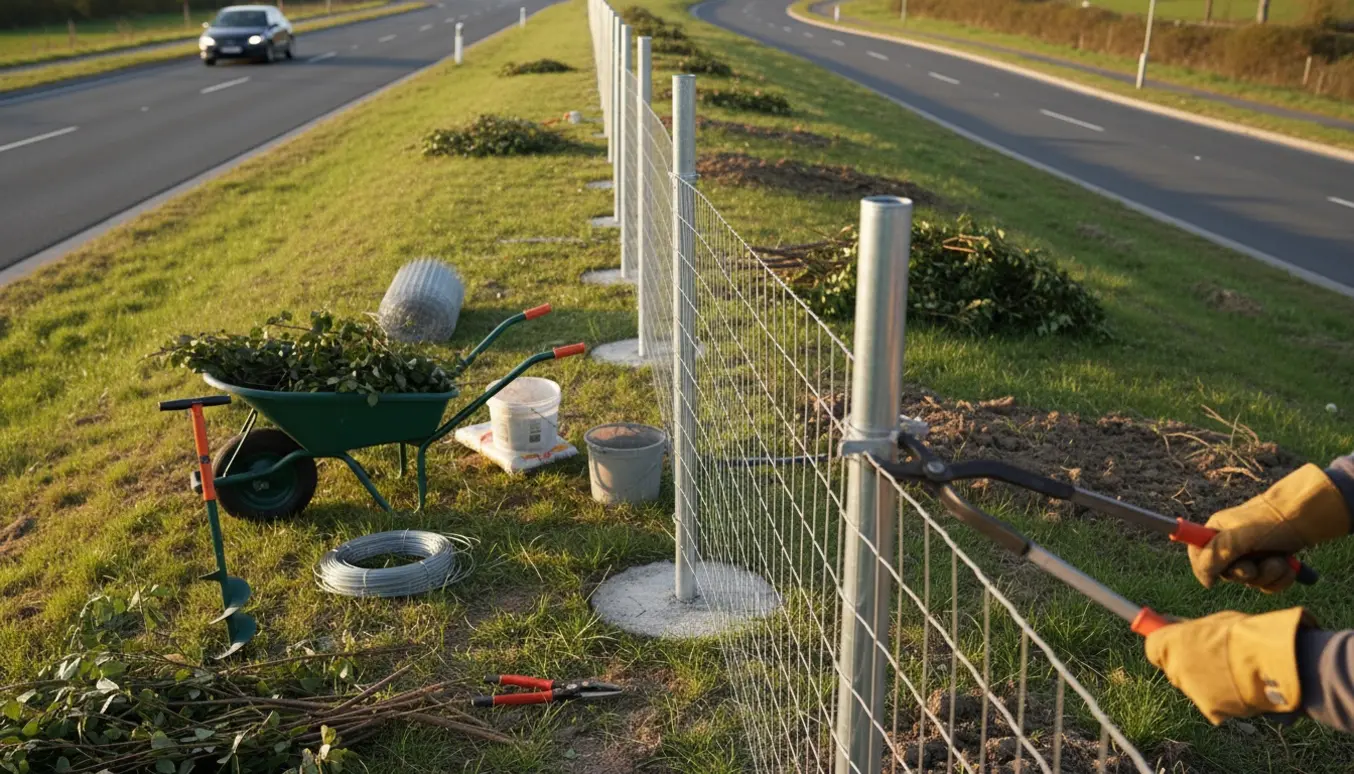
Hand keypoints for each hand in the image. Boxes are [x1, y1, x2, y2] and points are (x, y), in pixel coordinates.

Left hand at [1146, 607, 1310, 723]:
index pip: (1152, 647)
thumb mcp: (1214, 622)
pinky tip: (1243, 687)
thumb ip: (1190, 628)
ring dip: (1208, 681)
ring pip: (1194, 686)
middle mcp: (1174, 669)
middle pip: (1173, 668)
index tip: (1174, 640)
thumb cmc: (1244, 635)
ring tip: (1236, 672)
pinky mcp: (1211, 711)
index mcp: (1169, 644)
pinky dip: (1224, 698)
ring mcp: (1192, 692)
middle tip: (1213, 656)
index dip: (1164, 644)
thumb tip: (1172, 623)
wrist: (1270, 662)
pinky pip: (1214, 703)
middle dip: (1188, 663)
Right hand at [1189, 464, 1346, 592]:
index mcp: (1216, 533)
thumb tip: (1205, 581)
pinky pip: (1268, 584)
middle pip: (1227, 575)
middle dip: (1245, 574)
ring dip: (1267, 575)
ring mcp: (1252, 556)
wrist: (1308, 517)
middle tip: (1254, 566)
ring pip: (1251, 582)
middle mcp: (1232, 545)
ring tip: (1279, 560)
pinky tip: (1289, 567)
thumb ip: (1214, 557)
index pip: (1197, 556)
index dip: (1205, 569)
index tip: (1214, 579)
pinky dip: (1280, 579)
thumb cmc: (1269, 522)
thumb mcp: (1236, 537)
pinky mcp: (1271, 564)